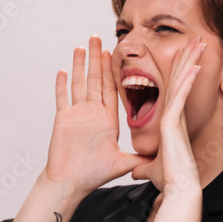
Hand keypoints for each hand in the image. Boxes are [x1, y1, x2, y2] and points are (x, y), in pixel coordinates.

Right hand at [45, 35, 155, 195]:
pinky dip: (61, 85)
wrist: (71, 184)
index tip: (114, 54)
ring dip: (80, 65)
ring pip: (78, 84)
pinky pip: (62, 98)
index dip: (113, 71)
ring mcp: (76, 115)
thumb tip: (161, 158)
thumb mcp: (122, 163)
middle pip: (95, 80)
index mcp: (107, 120)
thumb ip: (139, 158)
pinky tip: (63, 70)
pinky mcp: (62, 120)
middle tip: (98, 38)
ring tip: (82, 46)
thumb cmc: (93, 176)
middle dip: (97, 59)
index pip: (111, 89)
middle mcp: (92, 114)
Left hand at [130, 35, 205, 196]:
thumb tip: (136, 171)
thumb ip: (142, 167)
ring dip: (190, 62)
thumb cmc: (169, 180)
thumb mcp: (150, 170)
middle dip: (187, 61)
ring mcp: (177, 117)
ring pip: (182, 83)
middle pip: (180, 81)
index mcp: (170, 123)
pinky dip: (187, 79)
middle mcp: (175, 117)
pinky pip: (181, 95)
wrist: (177, 187)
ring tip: (197, 44)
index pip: (172, 92)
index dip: (177, 74)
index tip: (182, 59)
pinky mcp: (175, 120)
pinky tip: (193, 65)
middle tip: (195, 42)